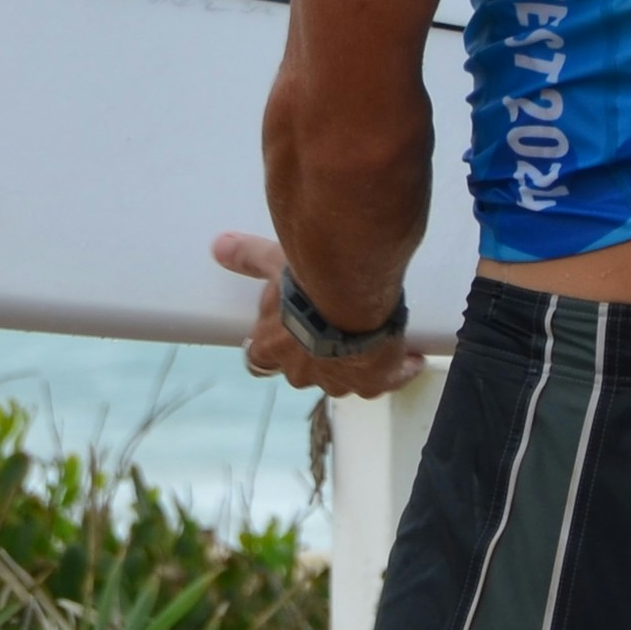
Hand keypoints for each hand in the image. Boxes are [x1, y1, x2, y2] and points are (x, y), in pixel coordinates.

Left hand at [212, 231, 423, 397]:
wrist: (351, 295)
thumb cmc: (307, 281)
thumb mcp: (273, 262)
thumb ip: (248, 257)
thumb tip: (219, 246)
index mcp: (272, 349)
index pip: (259, 362)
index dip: (270, 351)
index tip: (281, 340)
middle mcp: (302, 373)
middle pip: (303, 374)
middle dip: (316, 359)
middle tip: (334, 333)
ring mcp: (338, 383)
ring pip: (346, 382)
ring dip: (356, 366)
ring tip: (375, 342)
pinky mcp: (374, 383)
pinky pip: (388, 380)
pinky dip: (398, 370)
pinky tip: (411, 356)